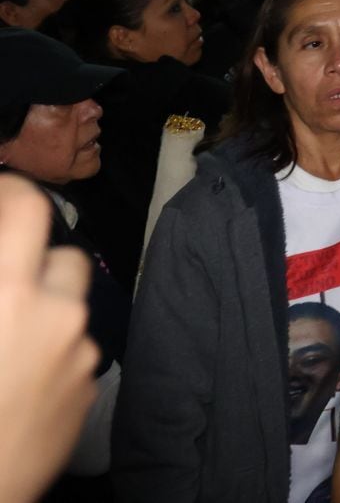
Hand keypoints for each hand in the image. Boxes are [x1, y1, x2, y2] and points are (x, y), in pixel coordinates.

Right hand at [0, 175, 98, 502]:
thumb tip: (4, 251)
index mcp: (13, 294)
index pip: (30, 209)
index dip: (13, 191)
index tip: (3, 193)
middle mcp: (58, 315)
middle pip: (63, 258)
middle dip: (33, 261)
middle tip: (5, 279)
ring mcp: (79, 355)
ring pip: (73, 308)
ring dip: (47, 307)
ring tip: (10, 330)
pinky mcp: (87, 393)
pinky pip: (76, 352)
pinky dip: (53, 351)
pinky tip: (17, 376)